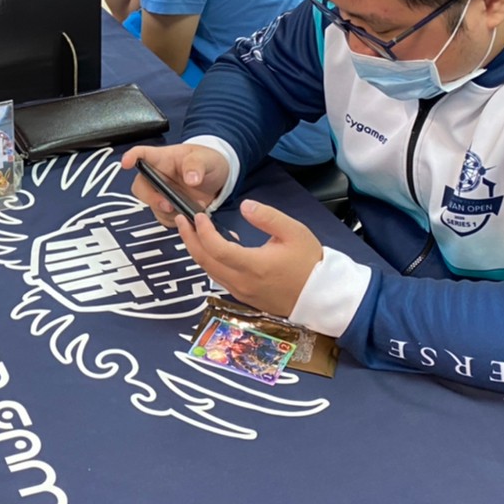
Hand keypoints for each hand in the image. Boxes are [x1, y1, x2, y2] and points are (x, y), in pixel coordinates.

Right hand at [121, 143, 229, 227]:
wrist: (218, 179)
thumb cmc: (207, 162)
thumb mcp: (206, 158)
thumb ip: (197, 165)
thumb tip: (190, 179)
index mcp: (162, 158)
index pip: (141, 154)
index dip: (131, 157)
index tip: (126, 163)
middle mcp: (156, 177)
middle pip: (140, 187)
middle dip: (151, 198)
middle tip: (168, 204)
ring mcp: (160, 194)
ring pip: (152, 206)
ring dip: (169, 211)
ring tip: (190, 208)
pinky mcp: (167, 209)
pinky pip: (163, 218)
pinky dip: (175, 220)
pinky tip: (189, 214)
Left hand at [175, 200, 321, 318]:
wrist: (322, 295)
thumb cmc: (309, 262)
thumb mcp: (294, 232)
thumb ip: (267, 217)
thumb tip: (245, 206)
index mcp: (253, 266)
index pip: (216, 249)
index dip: (202, 231)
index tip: (198, 215)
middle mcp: (242, 282)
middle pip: (205, 261)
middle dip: (189, 239)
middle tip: (181, 220)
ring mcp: (242, 293)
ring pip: (210, 271)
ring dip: (197, 251)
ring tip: (192, 232)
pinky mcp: (245, 298)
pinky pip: (220, 278)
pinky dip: (210, 262)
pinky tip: (214, 249)